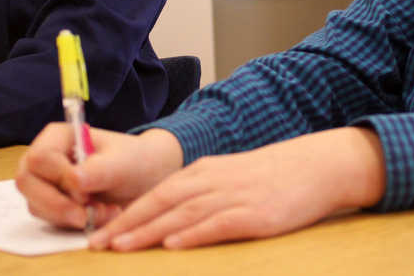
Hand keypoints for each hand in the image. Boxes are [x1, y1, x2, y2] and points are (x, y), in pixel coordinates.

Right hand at [16, 124, 183, 229]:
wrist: (143, 179)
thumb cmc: (131, 161)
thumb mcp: (122, 162)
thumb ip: (99, 169)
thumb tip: (73, 180)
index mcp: (57, 137)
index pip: (40, 158)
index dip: (59, 177)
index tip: (86, 192)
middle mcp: (44, 158)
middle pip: (28, 183)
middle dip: (60, 205)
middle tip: (90, 213)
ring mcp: (43, 182)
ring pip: (37, 205)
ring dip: (71, 216)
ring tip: (105, 212)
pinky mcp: (49, 204)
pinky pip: (49, 219)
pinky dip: (74, 224)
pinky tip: (100, 217)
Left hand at [88, 127, 386, 250]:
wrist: (316, 165)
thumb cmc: (273, 176)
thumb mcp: (230, 176)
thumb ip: (201, 192)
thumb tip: (169, 217)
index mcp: (205, 171)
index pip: (157, 192)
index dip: (127, 213)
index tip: (101, 233)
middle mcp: (213, 181)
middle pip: (161, 202)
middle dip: (127, 224)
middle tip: (97, 244)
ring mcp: (233, 197)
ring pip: (182, 213)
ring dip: (148, 231)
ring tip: (122, 248)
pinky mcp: (255, 215)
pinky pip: (218, 224)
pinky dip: (194, 234)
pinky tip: (174, 245)